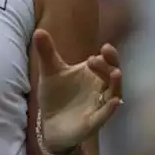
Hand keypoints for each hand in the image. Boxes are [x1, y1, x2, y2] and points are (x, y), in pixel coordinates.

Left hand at [33, 29, 122, 153]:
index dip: (109, 55)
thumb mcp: (50, 71)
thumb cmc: (56, 95)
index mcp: (93, 75)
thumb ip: (47, 52)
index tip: (105, 47)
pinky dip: (110, 109)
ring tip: (116, 73)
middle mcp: (100, 89)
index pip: (108, 62)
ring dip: (116, 85)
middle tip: (95, 59)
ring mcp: (98, 106)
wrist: (50, 123)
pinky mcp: (93, 123)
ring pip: (113, 95)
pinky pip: (104, 116)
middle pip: (111, 76)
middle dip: (107, 66)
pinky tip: (114, 102)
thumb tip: (38, 31)